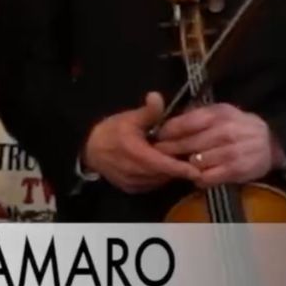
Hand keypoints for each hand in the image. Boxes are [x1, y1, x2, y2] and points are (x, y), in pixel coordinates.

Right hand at [81, 92, 196, 193]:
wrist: (89, 149)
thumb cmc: (111, 131)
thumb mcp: (129, 117)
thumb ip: (148, 111)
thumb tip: (157, 96)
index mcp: (136, 153)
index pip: (163, 164)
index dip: (181, 169)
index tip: (197, 171)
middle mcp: (134, 171)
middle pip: (164, 174)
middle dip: (177, 169)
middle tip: (190, 160)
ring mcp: (132, 182)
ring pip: (158, 181)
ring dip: (168, 174)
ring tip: (176, 162)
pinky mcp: (130, 188)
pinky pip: (151, 185)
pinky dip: (158, 178)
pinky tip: (160, 167)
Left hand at [150, 104, 280, 188]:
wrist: (268, 143)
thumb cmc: (236, 126)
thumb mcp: (219, 113)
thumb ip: (195, 115)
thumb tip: (167, 120)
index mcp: (220, 114)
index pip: (188, 122)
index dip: (169, 130)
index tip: (157, 136)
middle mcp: (227, 131)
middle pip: (190, 143)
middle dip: (171, 149)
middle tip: (159, 154)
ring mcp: (233, 151)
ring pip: (198, 161)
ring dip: (184, 165)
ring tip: (175, 166)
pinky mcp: (238, 170)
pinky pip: (209, 177)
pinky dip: (199, 178)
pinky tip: (195, 176)